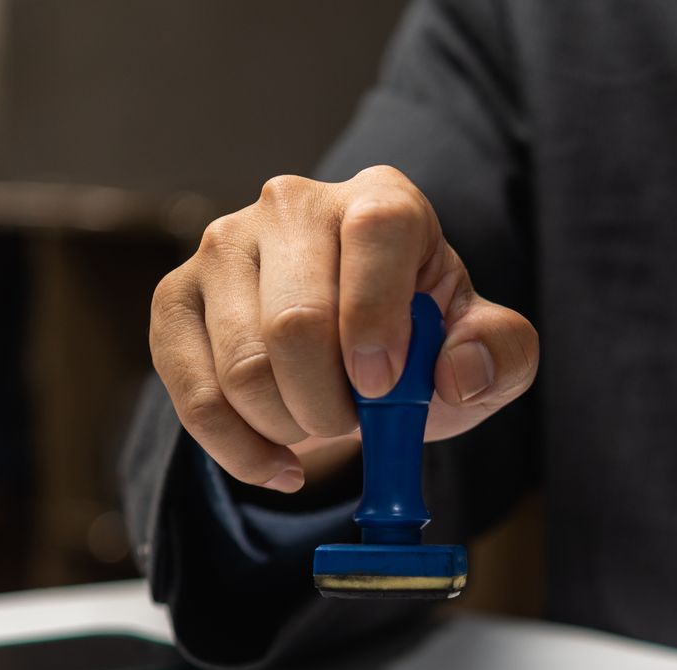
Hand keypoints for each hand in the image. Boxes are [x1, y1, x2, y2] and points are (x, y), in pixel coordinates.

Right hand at [150, 165, 538, 493]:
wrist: (352, 358)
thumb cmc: (419, 345)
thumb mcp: (482, 350)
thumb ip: (501, 355)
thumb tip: (459, 372)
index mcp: (379, 199)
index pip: (375, 232)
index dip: (377, 318)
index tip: (382, 386)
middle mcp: (292, 205)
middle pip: (295, 322)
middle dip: (331, 405)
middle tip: (355, 424)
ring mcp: (224, 248)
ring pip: (242, 368)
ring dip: (289, 428)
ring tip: (319, 424)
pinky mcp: (175, 298)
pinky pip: (191, 394)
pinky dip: (239, 451)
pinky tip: (276, 463)